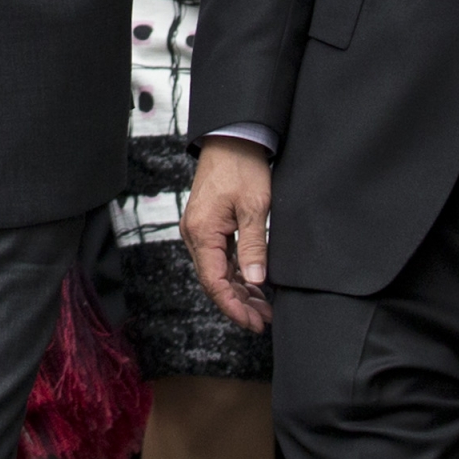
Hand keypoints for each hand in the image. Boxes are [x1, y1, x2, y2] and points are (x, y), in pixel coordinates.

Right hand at [182, 138, 273, 331]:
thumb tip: (257, 282)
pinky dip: (236, 273)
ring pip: (217, 271)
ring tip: (263, 307)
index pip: (214, 282)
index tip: (253, 323)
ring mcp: (199, 229)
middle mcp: (194, 233)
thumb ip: (254, 247)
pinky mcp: (207, 224)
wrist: (231, 135)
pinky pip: (219, 257)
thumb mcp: (254, 207)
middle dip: (238, 304)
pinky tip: (254, 284)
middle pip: (214, 281)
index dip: (233, 307)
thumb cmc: (241, 166)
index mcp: (202, 231)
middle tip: (263, 321)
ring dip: (239, 291)